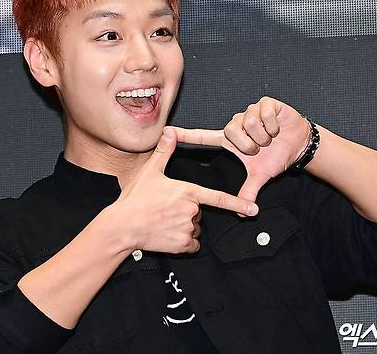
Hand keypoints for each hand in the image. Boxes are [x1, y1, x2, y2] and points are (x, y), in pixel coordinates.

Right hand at [114, 127, 257, 253]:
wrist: (122, 226)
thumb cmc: (135, 199)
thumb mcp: (150, 172)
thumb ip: (164, 152)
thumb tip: (169, 132)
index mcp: (188, 192)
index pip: (218, 198)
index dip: (238, 203)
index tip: (253, 209)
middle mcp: (191, 210)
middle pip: (199, 213)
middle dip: (187, 213)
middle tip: (166, 211)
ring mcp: (187, 228)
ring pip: (194, 229)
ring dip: (184, 228)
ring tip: (164, 222)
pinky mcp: (181, 244)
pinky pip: (190, 244)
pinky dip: (182, 242)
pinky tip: (166, 234)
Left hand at [173, 97, 309, 201]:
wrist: (299, 144)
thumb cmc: (276, 156)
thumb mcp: (260, 175)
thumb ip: (248, 190)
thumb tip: (240, 211)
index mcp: (230, 139)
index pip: (203, 137)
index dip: (186, 135)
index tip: (168, 131)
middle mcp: (236, 123)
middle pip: (231, 131)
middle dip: (249, 145)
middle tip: (260, 148)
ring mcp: (250, 112)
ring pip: (248, 123)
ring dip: (262, 136)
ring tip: (269, 138)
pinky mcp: (264, 103)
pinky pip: (263, 114)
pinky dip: (272, 125)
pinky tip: (277, 128)